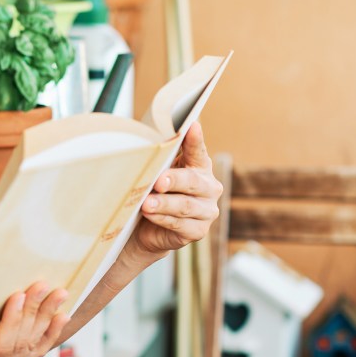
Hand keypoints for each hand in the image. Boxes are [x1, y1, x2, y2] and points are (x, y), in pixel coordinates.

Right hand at [0, 282, 68, 356]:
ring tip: (61, 294)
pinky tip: (61, 317)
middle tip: (44, 285)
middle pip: (20, 343)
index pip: (0, 348)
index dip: (11, 322)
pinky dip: (49, 333)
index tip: (18, 295)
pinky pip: (33, 352)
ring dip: (47, 318)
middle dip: (34, 312)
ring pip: (31, 346)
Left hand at [132, 122, 221, 255]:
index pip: (198, 151)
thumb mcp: (157, 173)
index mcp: (200, 167)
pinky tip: (149, 214)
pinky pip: (179, 224)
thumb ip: (160, 162)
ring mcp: (207, 211)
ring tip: (146, 203)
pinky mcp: (198, 231)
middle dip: (174, 180)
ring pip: (185, 205)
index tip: (191, 126)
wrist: (147, 228)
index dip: (194, 140)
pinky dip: (162, 218)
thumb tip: (148, 148)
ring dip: (164, 203)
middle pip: (192, 181)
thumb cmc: (154, 192)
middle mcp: (209, 187)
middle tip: (158, 181)